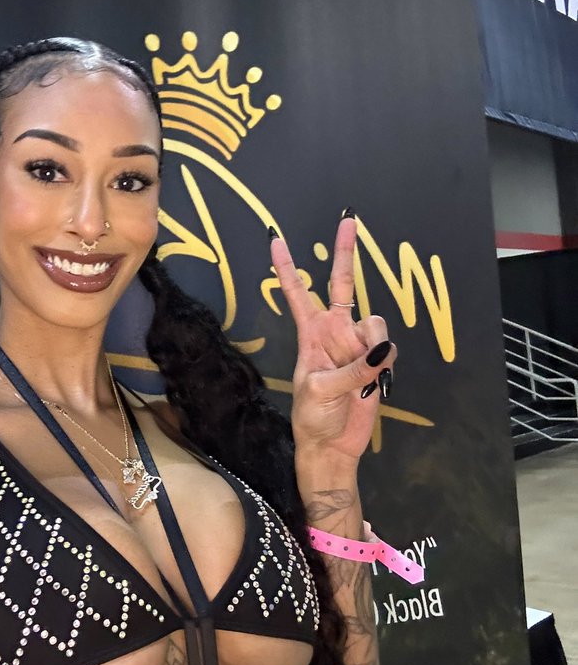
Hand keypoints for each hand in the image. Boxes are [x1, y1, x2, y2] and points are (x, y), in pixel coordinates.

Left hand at [270, 215, 395, 463]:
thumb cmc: (313, 417)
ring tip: (364, 371)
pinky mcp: (376, 360)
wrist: (333, 445)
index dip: (287, 267)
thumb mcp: (322, 392)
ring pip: (376, 321)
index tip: (275, 239)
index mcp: (310, 334)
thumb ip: (353, 368)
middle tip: (348, 220)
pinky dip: (386, 361)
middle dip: (346, 253)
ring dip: (375, 341)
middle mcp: (334, 332)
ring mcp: (356, 344)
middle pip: (342, 284)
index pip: (296, 292)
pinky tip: (375, 380)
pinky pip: (388, 347)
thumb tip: (382, 349)